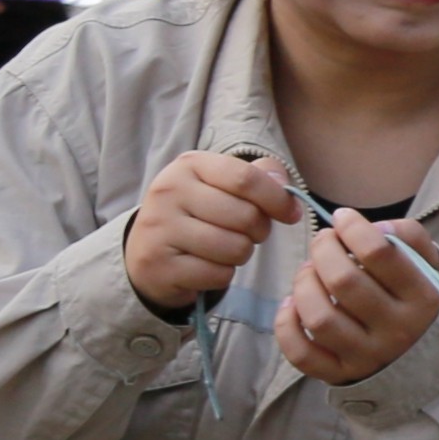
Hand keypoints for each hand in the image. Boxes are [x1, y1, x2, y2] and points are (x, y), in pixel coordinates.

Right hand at [125, 149, 301, 314]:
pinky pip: (219, 274)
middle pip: (246, 216)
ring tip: (224, 247)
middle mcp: (168, 192)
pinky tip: (205, 265)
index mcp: (189, 165)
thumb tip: (282, 185)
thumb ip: (260, 176)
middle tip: (246, 233)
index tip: (291, 213)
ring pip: (236, 248)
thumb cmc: (200, 213)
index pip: (247, 179)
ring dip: (241, 254)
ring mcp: (159, 229)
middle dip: (259, 230)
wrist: (147, 250)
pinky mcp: (158, 265)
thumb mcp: (223, 184)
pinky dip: (222, 275)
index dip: (278, 199)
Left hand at [273, 210, 438, 383]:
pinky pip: (301, 352)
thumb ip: (408, 236)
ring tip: (309, 272)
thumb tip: (374, 227)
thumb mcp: (427, 263)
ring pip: (318, 317)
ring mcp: (368, 356)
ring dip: (303, 285)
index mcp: (423, 298)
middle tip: (323, 241)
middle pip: (343, 281)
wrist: (424, 356)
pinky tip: (293, 305)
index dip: (353, 228)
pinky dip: (287, 324)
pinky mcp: (341, 374)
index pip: (380, 253)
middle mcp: (398, 330)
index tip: (343, 218)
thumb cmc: (415, 298)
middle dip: (322, 250)